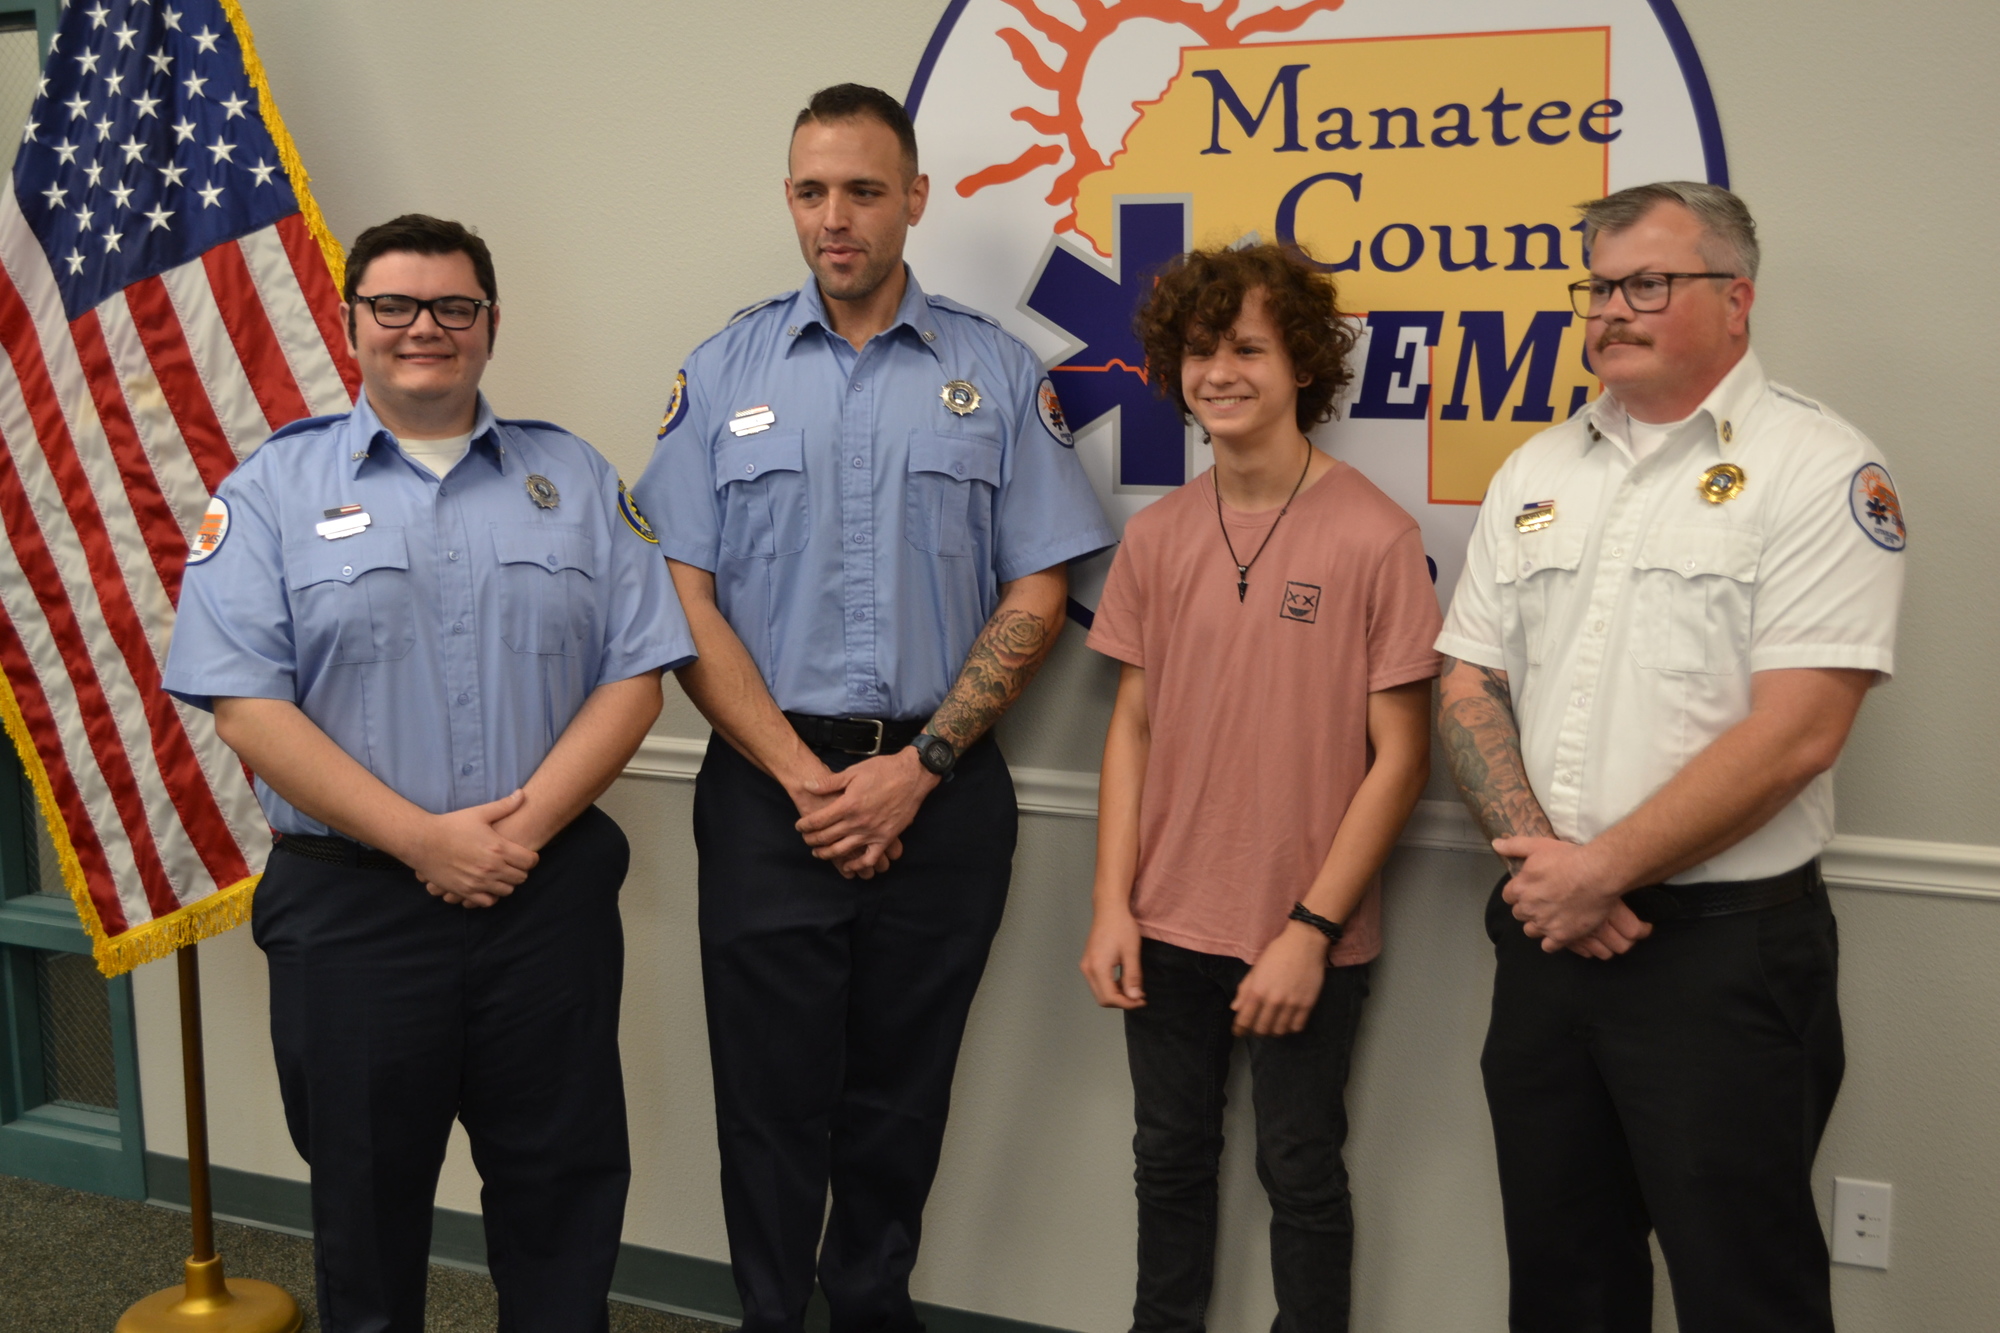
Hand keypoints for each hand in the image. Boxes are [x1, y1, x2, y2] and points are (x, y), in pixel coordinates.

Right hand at [406, 790, 538, 907]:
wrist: (422, 841)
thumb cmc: (451, 825)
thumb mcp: (479, 813)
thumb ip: (504, 806)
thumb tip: (522, 794)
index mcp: (498, 848)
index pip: (530, 861)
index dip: (531, 858)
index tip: (525, 854)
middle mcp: (491, 868)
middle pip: (521, 878)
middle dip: (520, 870)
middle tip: (513, 864)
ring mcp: (478, 882)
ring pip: (508, 891)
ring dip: (507, 883)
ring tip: (500, 874)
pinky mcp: (465, 891)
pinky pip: (488, 901)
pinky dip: (491, 895)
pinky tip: (487, 885)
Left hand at [786, 760, 887, 877]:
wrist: (912, 775)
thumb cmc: (883, 770)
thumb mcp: (853, 772)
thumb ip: (829, 782)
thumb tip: (807, 786)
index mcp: (847, 805)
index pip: (818, 820)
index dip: (805, 825)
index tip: (799, 826)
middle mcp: (857, 822)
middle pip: (826, 837)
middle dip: (812, 840)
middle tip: (806, 839)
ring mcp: (872, 833)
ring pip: (843, 850)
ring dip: (827, 854)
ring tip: (819, 853)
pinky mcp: (886, 838)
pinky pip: (869, 858)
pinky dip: (857, 865)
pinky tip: (849, 866)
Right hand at [1080, 906, 1145, 1008]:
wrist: (1109, 908)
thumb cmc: (1121, 926)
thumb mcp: (1131, 952)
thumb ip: (1132, 977)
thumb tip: (1134, 997)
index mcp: (1098, 967)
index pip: (1110, 997)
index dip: (1127, 1003)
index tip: (1142, 1000)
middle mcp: (1088, 969)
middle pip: (1102, 998)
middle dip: (1121, 1002)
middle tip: (1139, 997)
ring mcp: (1086, 965)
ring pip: (1099, 991)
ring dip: (1116, 995)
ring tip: (1134, 988)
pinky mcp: (1088, 961)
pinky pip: (1098, 982)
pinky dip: (1111, 986)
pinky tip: (1124, 980)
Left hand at [1230, 923, 1328, 1036]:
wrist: (1304, 943)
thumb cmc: (1277, 953)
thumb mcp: (1256, 969)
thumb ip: (1245, 989)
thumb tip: (1235, 1008)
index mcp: (1257, 991)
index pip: (1244, 1020)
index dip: (1239, 1029)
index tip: (1238, 1032)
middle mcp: (1273, 1001)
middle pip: (1261, 1029)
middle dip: (1255, 1032)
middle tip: (1255, 1029)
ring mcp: (1291, 1004)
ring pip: (1279, 1031)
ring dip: (1272, 1032)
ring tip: (1271, 1027)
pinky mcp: (1307, 1004)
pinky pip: (1296, 1026)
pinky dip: (1289, 1028)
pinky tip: (1286, 1023)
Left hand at [1493, 835, 1647, 952]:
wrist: (1598, 874)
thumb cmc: (1568, 858)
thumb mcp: (1538, 845)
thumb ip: (1514, 846)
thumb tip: (1496, 844)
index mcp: (1519, 888)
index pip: (1508, 896)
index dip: (1519, 893)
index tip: (1530, 889)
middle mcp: (1528, 908)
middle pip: (1519, 914)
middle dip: (1528, 908)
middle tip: (1544, 901)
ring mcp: (1544, 924)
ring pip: (1531, 930)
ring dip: (1537, 925)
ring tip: (1551, 917)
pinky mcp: (1561, 936)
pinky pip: (1548, 946)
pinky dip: (1551, 941)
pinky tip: (1559, 932)